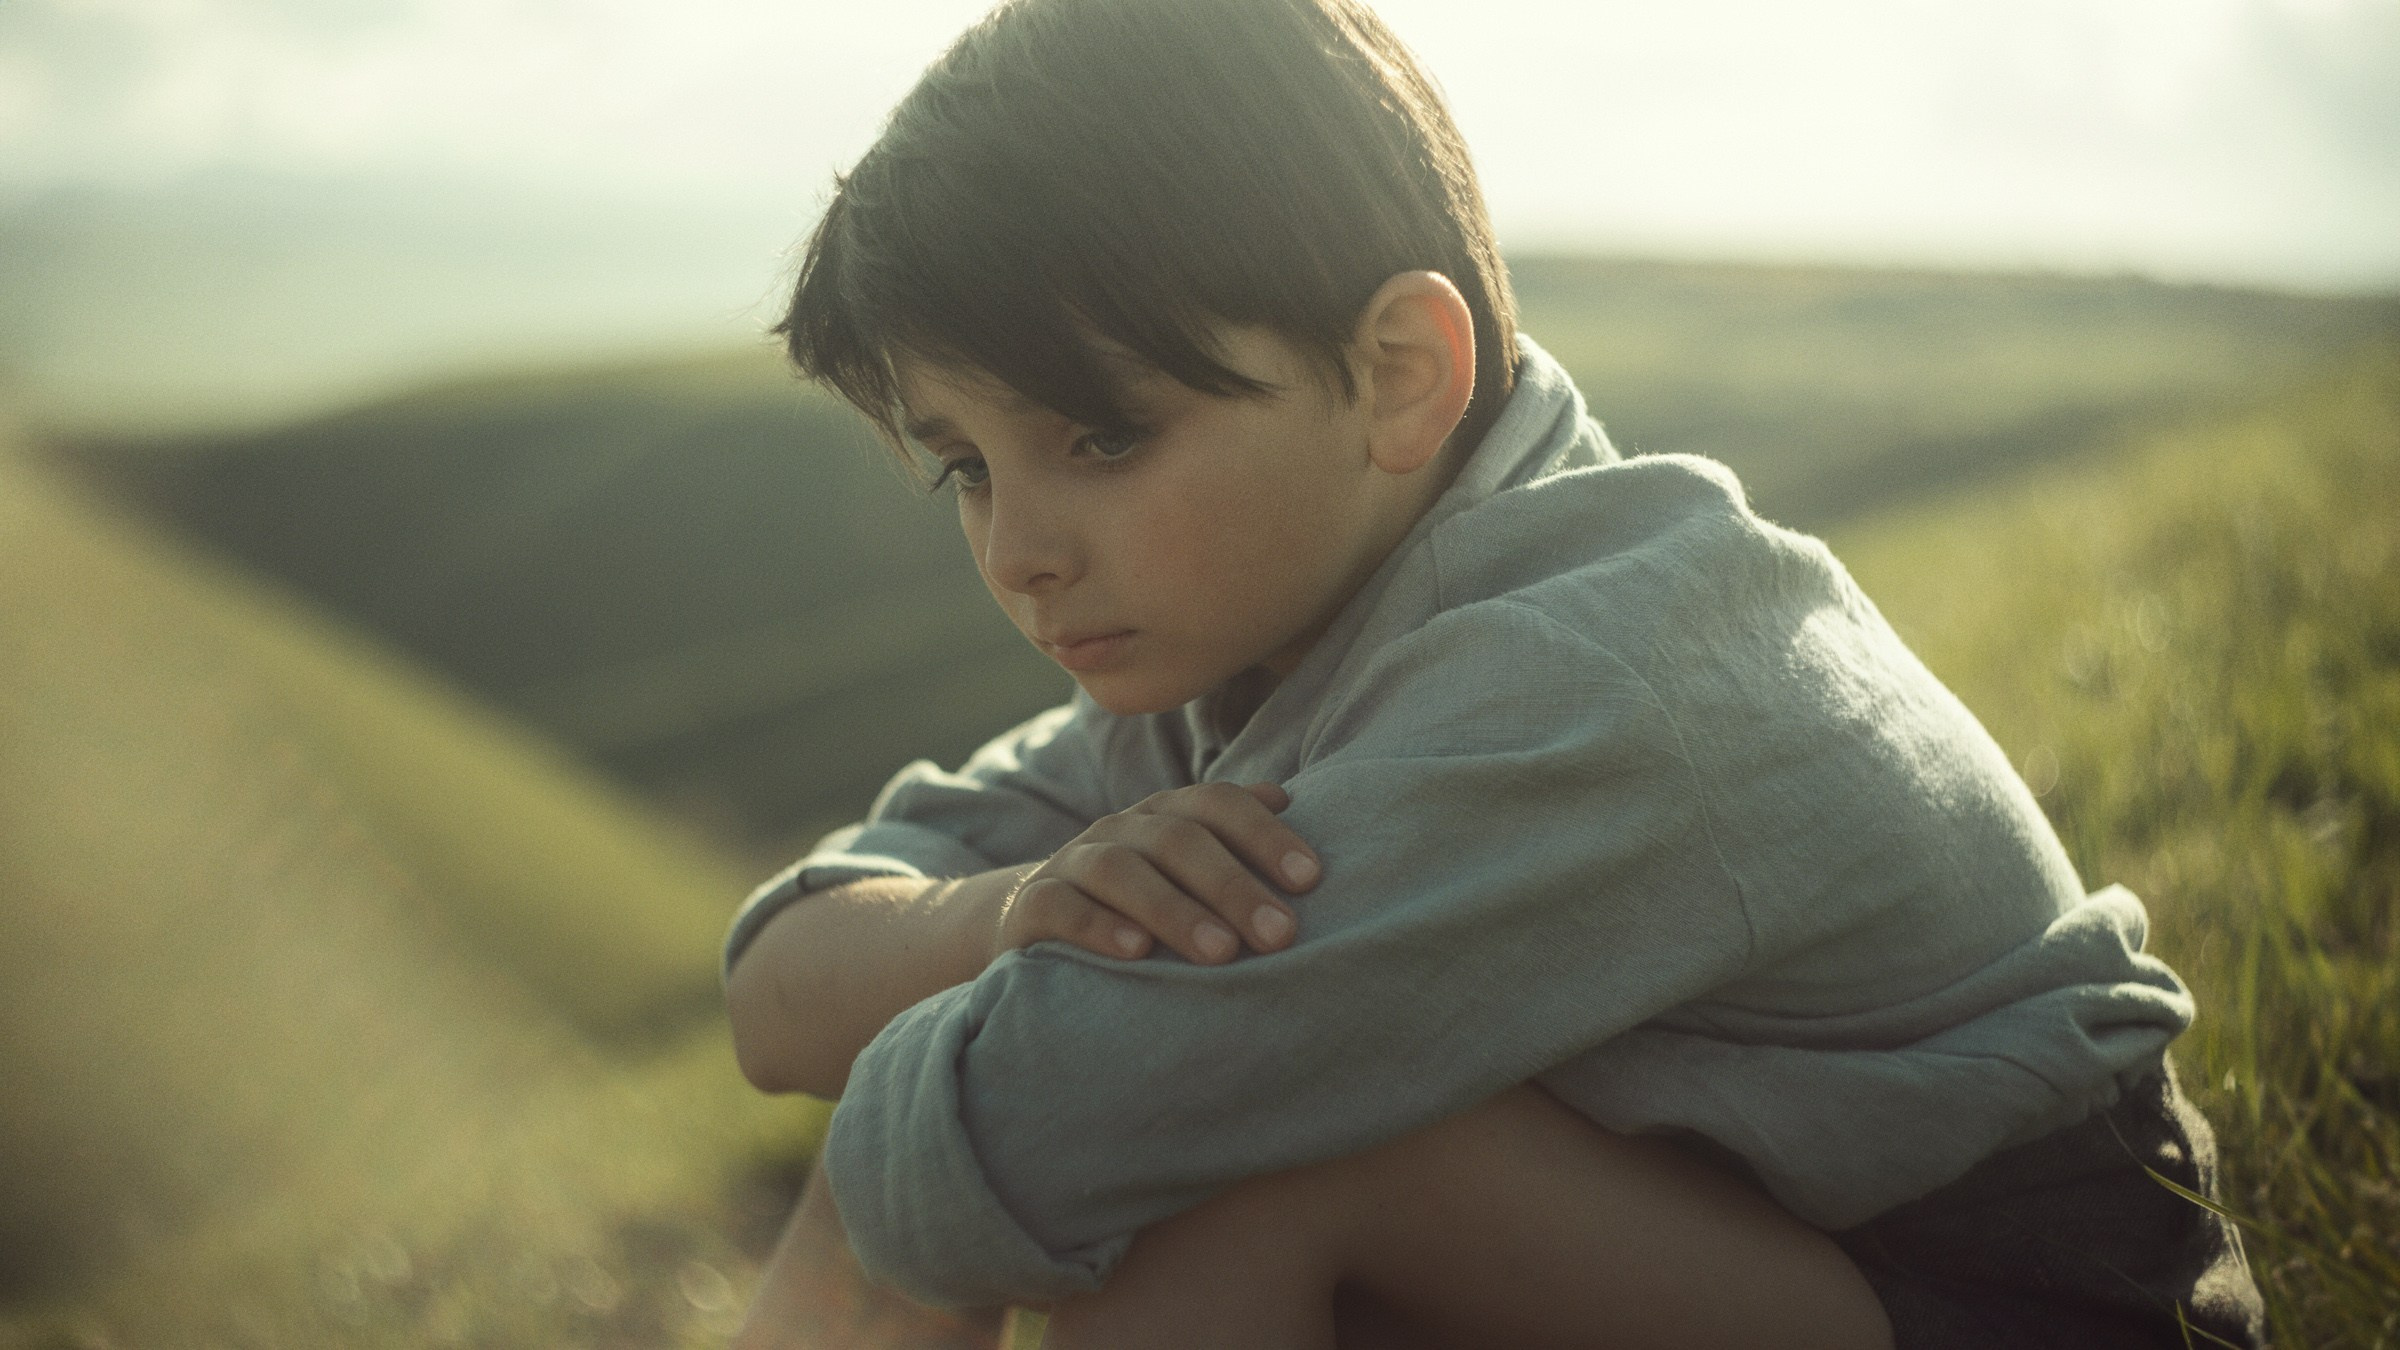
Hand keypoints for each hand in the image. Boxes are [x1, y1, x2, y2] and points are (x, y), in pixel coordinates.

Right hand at [991, 781, 1318, 965]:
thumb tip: (1286, 799)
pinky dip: (1098, 926)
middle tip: (1280, 934)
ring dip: (1175, 910)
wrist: (1039, 919)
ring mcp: (1073, 862)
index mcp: (1165, 814)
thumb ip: (1232, 837)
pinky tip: (1137, 953)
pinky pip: (1061, 907)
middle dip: (1233, 885)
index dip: (1264, 834)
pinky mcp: (1032, 905)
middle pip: (1177, 839)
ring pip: (1120, 870)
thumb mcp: (1185, 869)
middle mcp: (1121, 829)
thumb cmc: (1139, 899)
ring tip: (1221, 953)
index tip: (1311, 879)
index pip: (1217, 803)